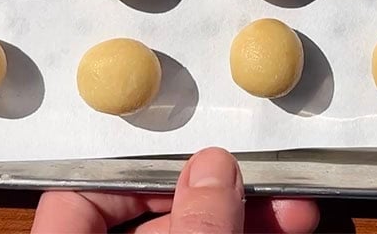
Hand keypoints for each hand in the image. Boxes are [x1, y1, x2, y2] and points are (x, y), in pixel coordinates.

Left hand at [31, 147, 319, 233]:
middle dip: (219, 193)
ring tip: (300, 206)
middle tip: (267, 175)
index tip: (187, 149)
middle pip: (151, 222)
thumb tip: (215, 164)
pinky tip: (292, 228)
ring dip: (250, 220)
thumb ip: (199, 225)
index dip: (129, 169)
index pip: (76, 199)